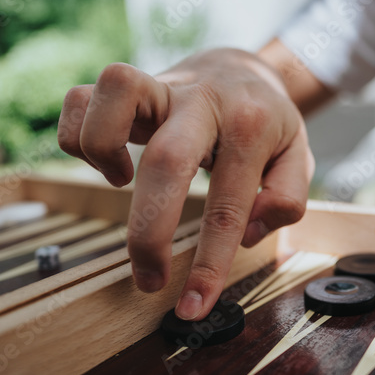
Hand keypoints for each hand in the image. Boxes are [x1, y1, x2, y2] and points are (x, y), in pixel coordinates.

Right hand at [58, 48, 312, 319]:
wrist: (239, 69)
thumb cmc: (265, 123)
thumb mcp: (297, 157)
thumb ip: (286, 196)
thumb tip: (248, 232)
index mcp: (250, 126)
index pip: (229, 206)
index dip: (209, 263)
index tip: (193, 306)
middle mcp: (202, 101)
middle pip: (166, 161)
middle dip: (149, 232)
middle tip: (146, 277)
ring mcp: (159, 87)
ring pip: (115, 89)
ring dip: (101, 148)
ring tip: (121, 182)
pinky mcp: (125, 87)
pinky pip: (81, 98)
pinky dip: (77, 136)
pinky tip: (108, 163)